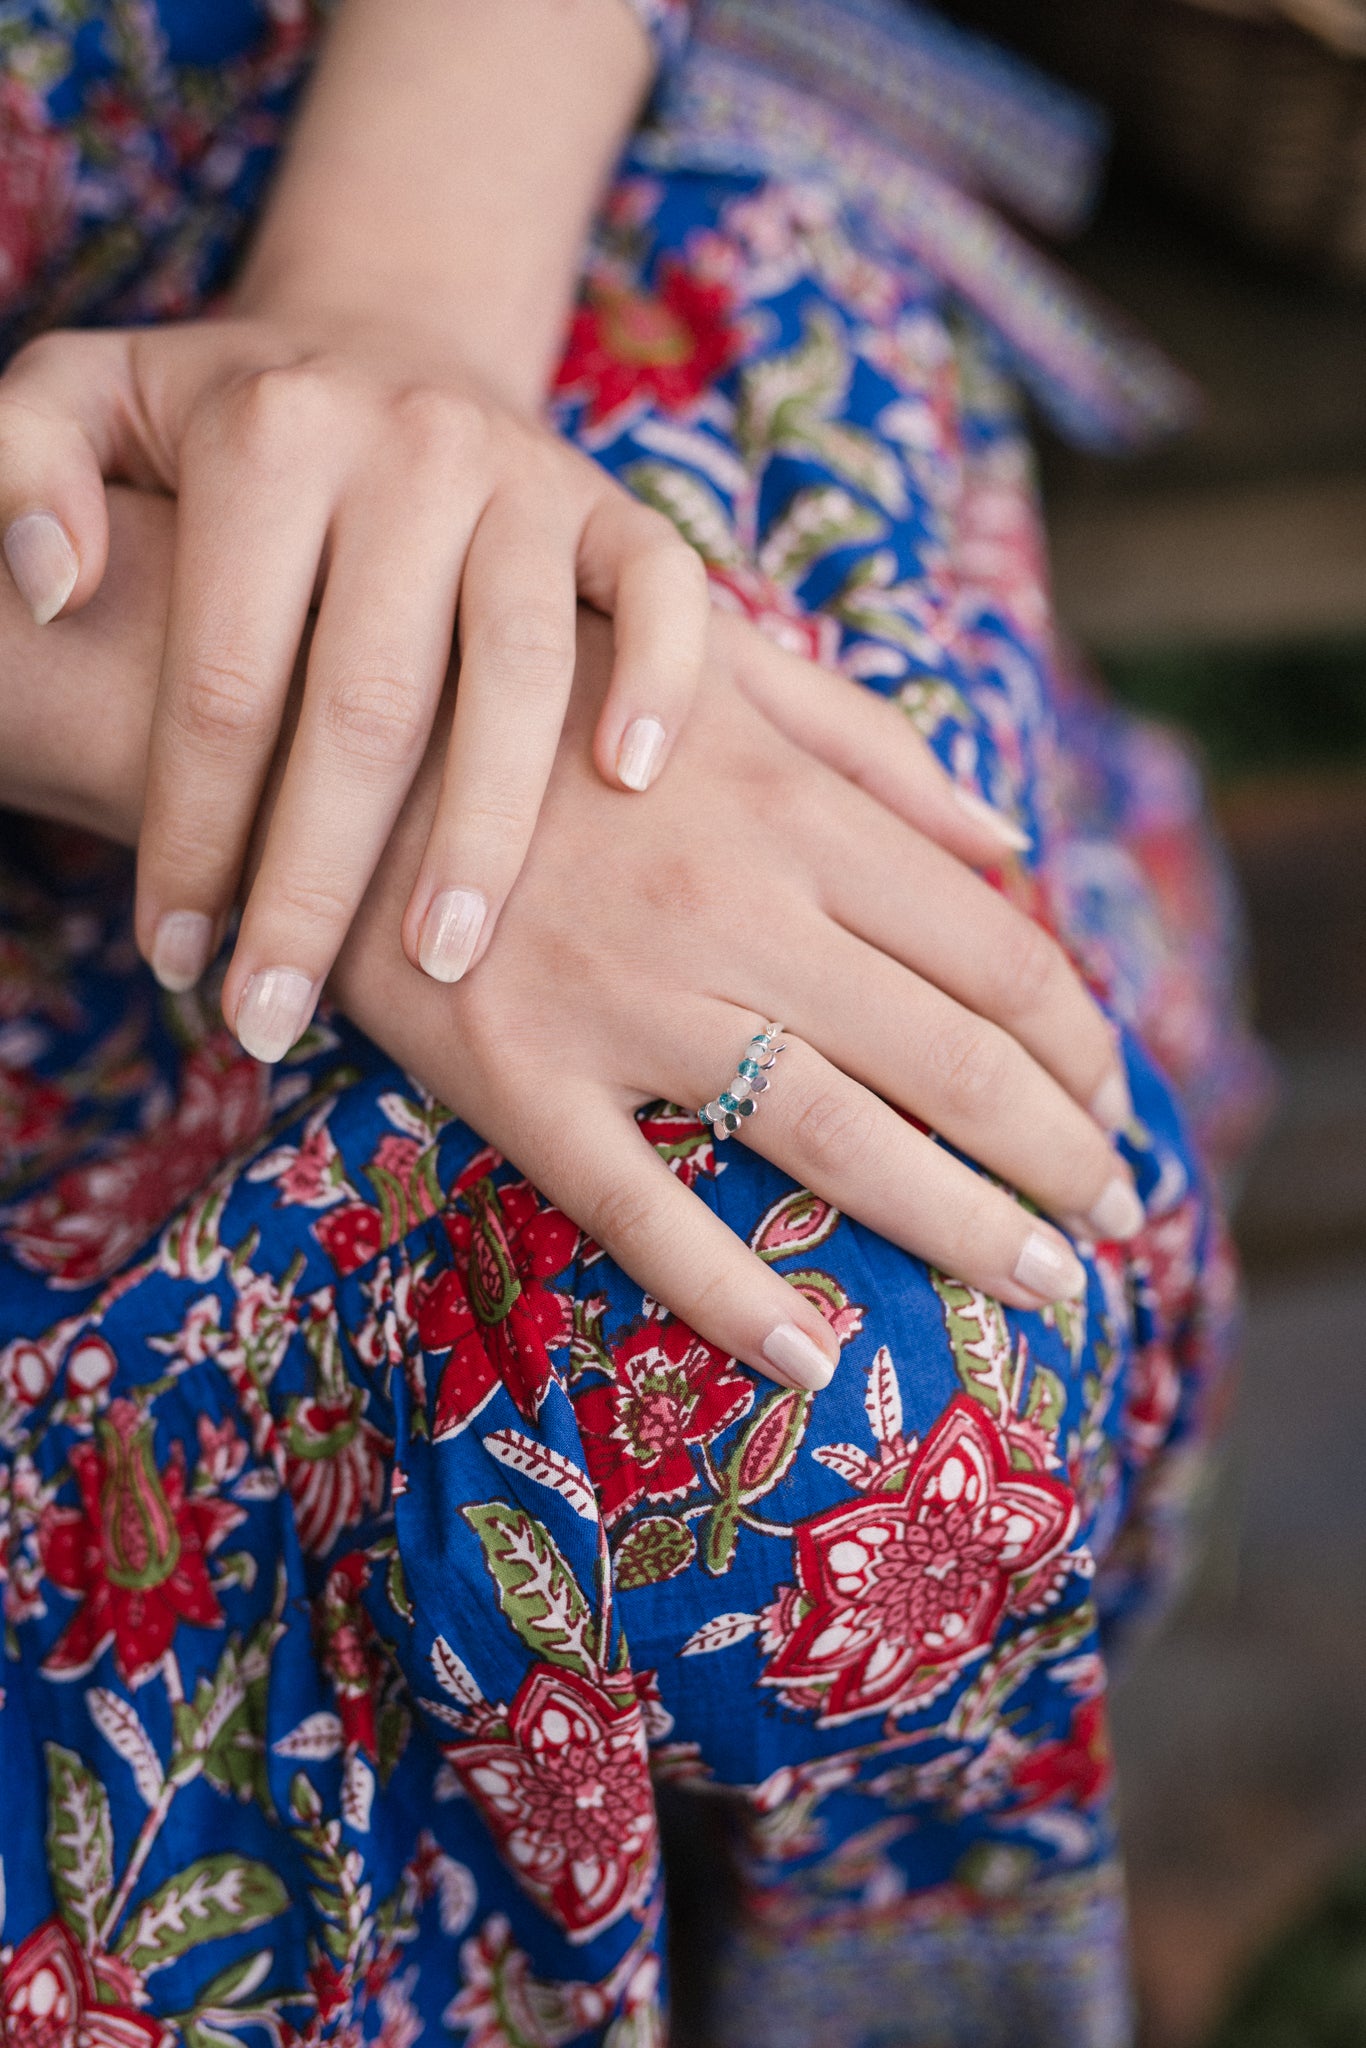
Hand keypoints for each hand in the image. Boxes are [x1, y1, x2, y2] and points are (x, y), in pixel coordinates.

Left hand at [0, 314, 709, 1047]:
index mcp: (270, 436)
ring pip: (519, 673)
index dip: (193, 832)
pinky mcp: (613, 505)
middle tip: (278, 1014)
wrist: (388, 341)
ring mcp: (526, 477)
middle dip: (318, 882)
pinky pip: (662, 593)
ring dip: (484, 831)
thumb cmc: (224, 417)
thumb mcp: (85, 396)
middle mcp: (408, 448)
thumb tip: (49, 586)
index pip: (225, 680)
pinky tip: (626, 781)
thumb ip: (23, 467)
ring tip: (442, 959)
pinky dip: (660, 682)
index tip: (174, 957)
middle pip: (368, 707)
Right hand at [335, 607, 1140, 1393]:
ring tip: (1044, 1283)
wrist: (326, 735)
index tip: (1117, 1104)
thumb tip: (1012, 841)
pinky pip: (642, 1212)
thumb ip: (869, 748)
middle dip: (1060, 1153)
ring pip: (838, 1142)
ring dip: (966, 1227)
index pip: (995, 956)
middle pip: (951, 1061)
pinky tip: (815, 1361)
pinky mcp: (519, 1083)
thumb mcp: (714, 671)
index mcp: (792, 813)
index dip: (1081, 1046)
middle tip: (1113, 1222)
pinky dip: (734, 1296)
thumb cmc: (540, 701)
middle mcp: (735, 912)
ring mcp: (626, 1006)